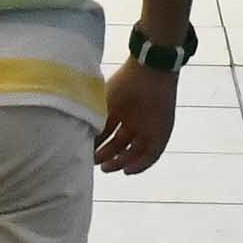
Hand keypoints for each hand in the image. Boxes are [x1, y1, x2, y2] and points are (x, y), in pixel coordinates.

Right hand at [94, 60, 180, 176]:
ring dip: (121, 162)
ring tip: (106, 168)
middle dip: (107, 156)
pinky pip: (152, 154)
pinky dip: (140, 165)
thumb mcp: (103, 104)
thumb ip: (94, 120)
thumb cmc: (125, 83)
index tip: (86, 153)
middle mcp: (135, 122)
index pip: (108, 134)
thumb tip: (80, 137)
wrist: (150, 71)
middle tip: (94, 164)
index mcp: (121, 111)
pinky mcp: (162, 132)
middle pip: (121, 145)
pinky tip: (127, 170)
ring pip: (135, 151)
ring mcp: (148, 128)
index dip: (98, 145)